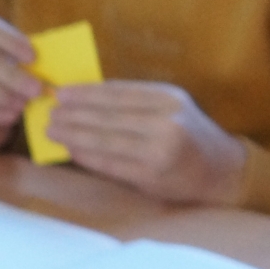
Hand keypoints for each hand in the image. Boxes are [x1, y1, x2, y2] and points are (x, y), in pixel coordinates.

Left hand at [46, 81, 247, 204]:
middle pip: (108, 116)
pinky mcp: (151, 175)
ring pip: (105, 140)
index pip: (118, 93)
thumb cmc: (187, 136)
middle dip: (74, 114)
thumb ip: (136, 102)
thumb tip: (88, 97)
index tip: (62, 93)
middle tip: (49, 113)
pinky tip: (71, 150)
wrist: (220, 171)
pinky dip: (87, 156)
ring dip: (74, 135)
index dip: (86, 93)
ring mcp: (158, 149)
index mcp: (168, 99)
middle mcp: (165, 121)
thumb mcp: (170, 108)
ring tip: (52, 130)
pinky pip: (110, 164)